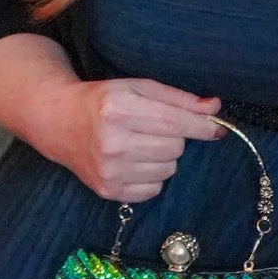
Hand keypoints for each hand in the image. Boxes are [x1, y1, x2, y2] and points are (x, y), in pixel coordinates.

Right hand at [38, 77, 221, 201]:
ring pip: (168, 169)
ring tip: (141, 144)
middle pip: (175, 147)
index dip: (202, 126)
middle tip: (155, 129)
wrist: (61, 123)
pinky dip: (152, 177)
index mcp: (119, 109)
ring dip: (163, 157)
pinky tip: (134, 161)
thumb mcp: (139, 88)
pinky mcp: (108, 191)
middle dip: (175, 137)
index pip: (174, 122)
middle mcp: (112, 142)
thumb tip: (214, 109)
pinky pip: (154, 190)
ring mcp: (109, 170)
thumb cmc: (104, 101)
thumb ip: (179, 99)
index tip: (217, 128)